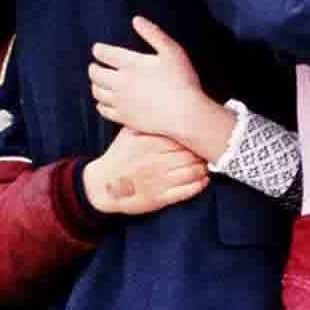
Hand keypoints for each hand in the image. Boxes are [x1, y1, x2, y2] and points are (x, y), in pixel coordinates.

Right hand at [82, 128, 209, 216]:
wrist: (102, 185)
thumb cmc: (119, 156)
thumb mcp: (128, 134)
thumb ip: (148, 122)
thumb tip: (171, 109)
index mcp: (148, 144)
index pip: (181, 137)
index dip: (195, 136)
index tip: (202, 134)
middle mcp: (154, 162)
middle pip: (190, 155)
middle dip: (202, 152)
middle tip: (207, 150)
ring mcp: (158, 181)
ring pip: (192, 173)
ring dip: (203, 168)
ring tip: (206, 164)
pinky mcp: (159, 199)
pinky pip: (186, 192)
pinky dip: (199, 185)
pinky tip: (204, 179)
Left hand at [89, 17, 234, 161]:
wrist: (186, 114)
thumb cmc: (183, 80)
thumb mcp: (172, 51)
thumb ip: (153, 33)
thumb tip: (136, 19)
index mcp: (131, 63)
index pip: (103, 53)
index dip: (99, 50)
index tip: (97, 49)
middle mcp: (121, 82)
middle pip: (96, 73)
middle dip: (93, 68)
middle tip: (94, 66)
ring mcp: (121, 102)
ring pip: (97, 92)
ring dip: (95, 85)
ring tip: (98, 83)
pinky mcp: (124, 118)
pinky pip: (104, 110)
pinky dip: (101, 104)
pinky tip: (104, 102)